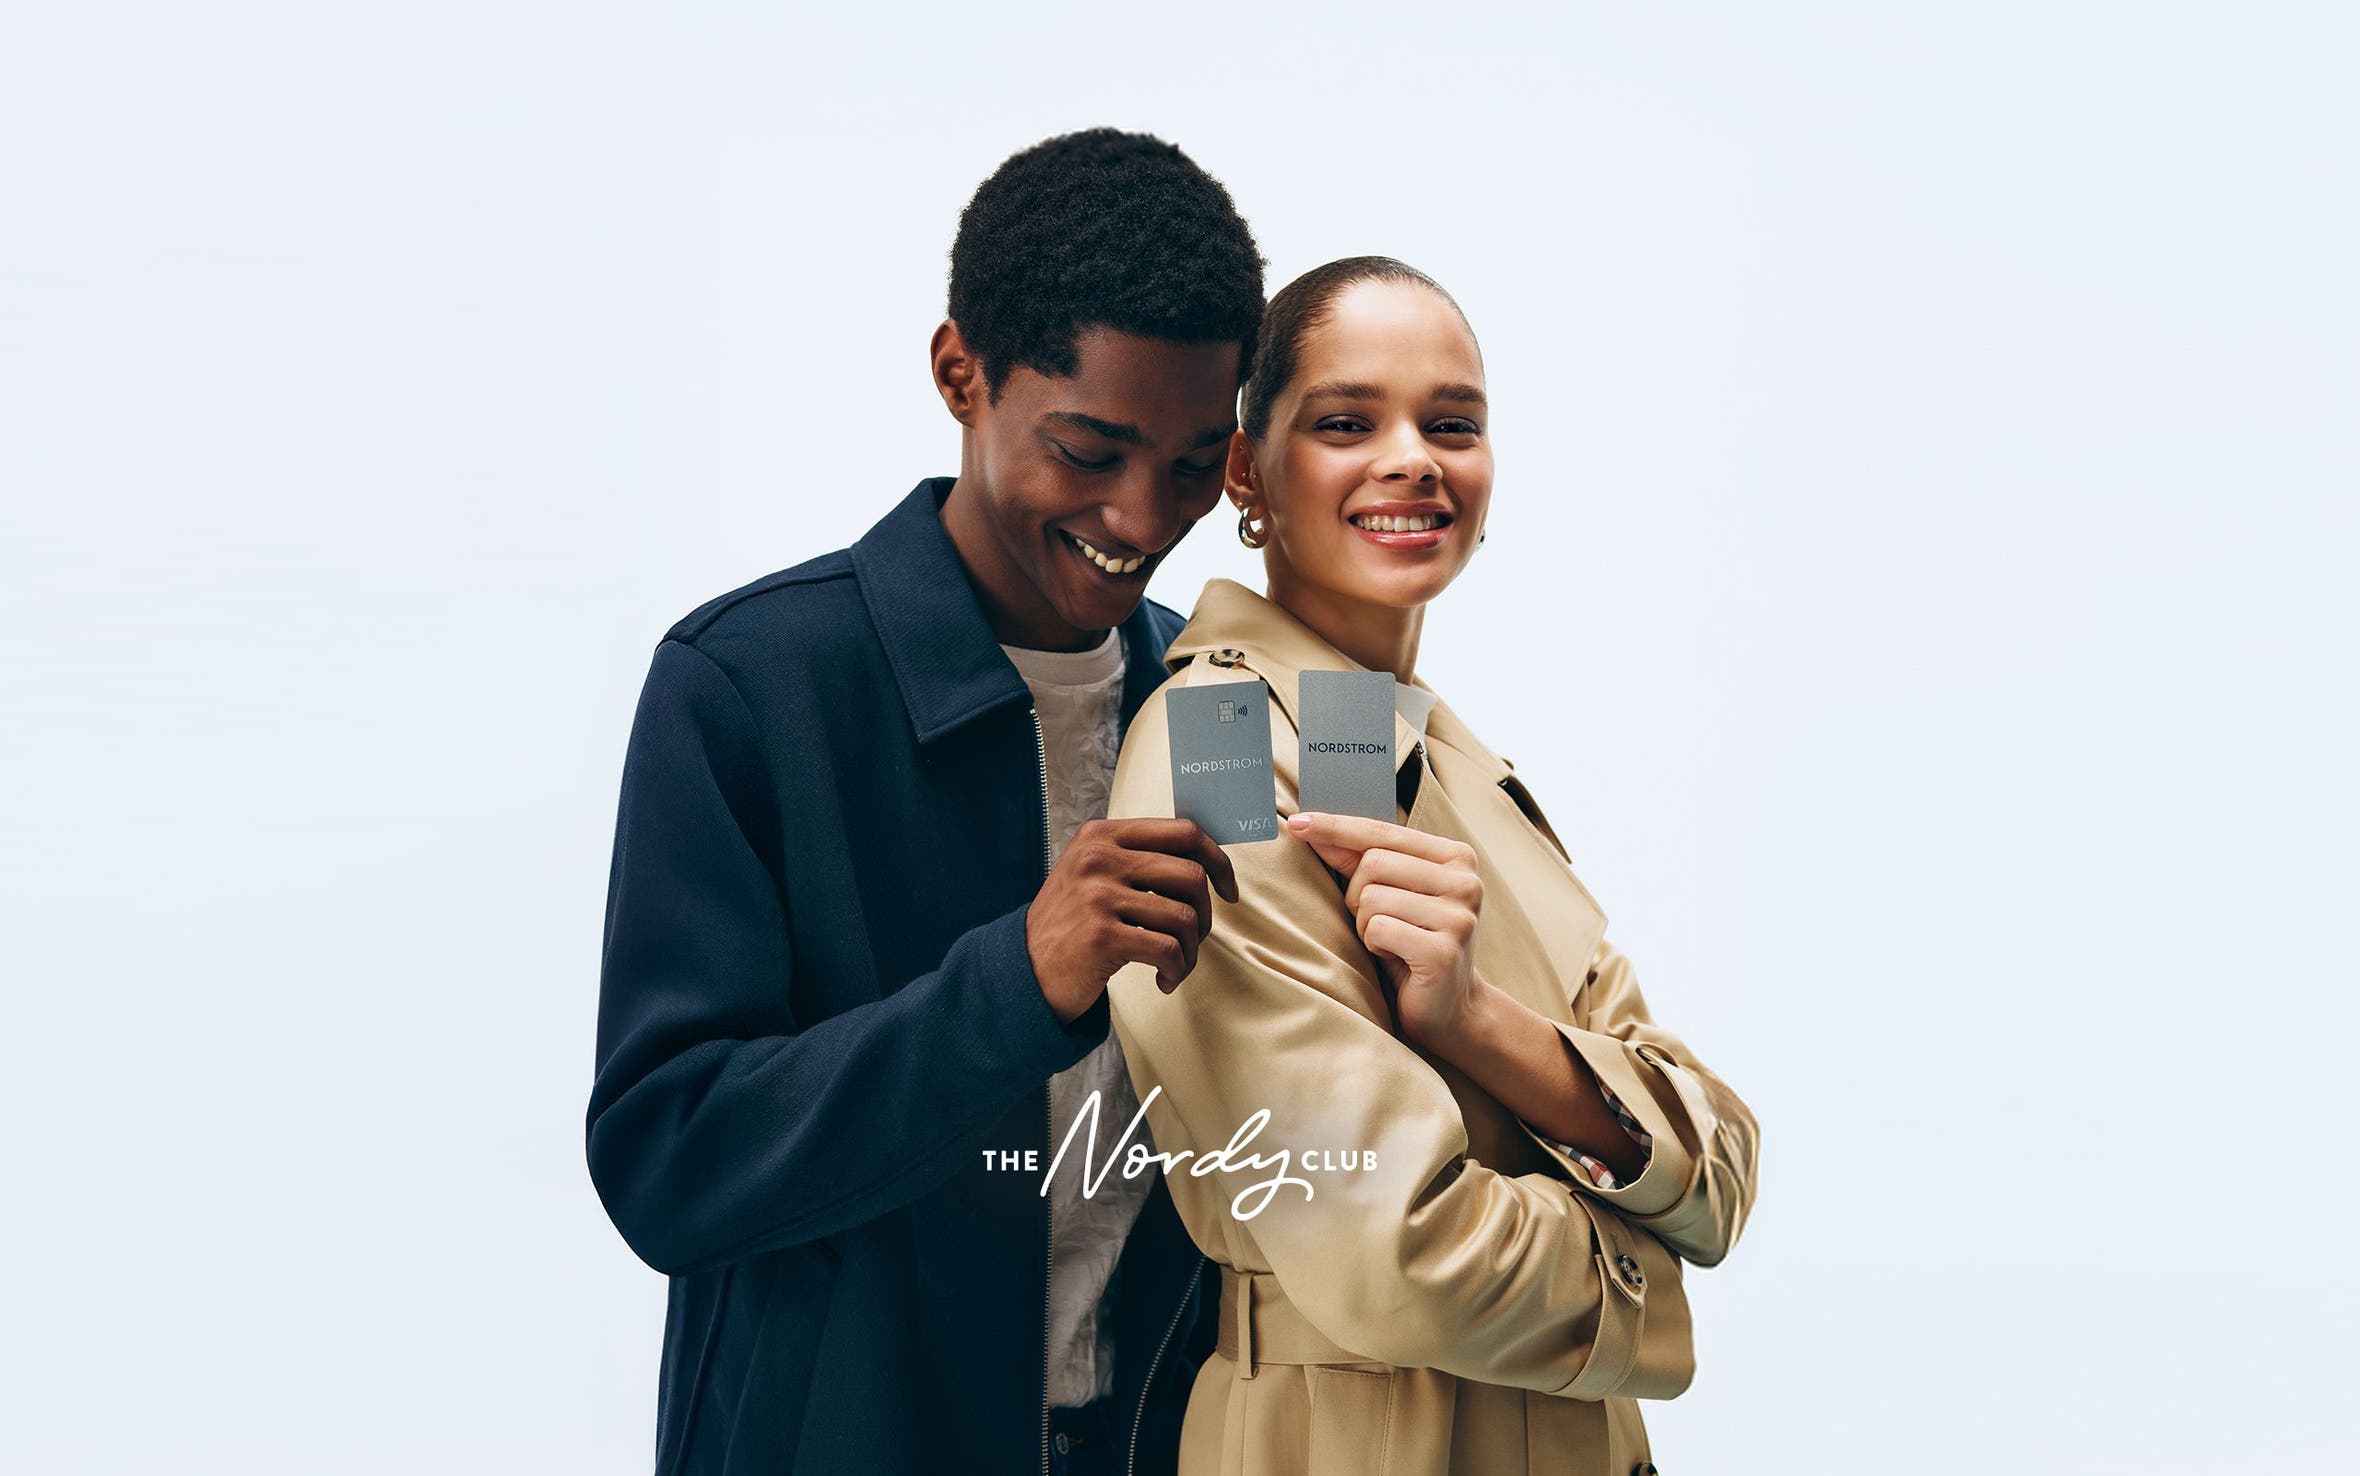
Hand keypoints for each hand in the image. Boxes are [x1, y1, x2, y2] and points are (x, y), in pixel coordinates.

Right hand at [1025, 817, 1240, 1020]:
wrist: (1024, 969)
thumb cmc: (1071, 924)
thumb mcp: (1093, 873)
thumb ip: (1137, 857)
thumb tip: (1205, 860)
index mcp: (1102, 835)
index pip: (1183, 832)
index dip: (1218, 860)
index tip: (1228, 889)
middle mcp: (1099, 858)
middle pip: (1191, 875)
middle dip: (1206, 914)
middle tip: (1195, 938)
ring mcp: (1098, 896)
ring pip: (1185, 917)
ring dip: (1191, 951)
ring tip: (1175, 965)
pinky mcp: (1101, 936)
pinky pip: (1168, 950)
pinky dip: (1176, 970)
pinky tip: (1163, 979)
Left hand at [1284, 811, 1483, 1047]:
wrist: (1450, 1008)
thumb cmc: (1411, 945)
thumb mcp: (1388, 895)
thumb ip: (1356, 861)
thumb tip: (1309, 826)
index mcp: (1456, 857)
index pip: (1383, 832)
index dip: (1337, 827)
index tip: (1297, 822)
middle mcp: (1465, 881)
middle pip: (1373, 863)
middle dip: (1357, 895)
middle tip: (1380, 923)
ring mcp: (1458, 916)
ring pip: (1371, 897)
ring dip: (1366, 925)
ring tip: (1391, 943)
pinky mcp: (1443, 950)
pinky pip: (1378, 929)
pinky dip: (1374, 946)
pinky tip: (1397, 959)